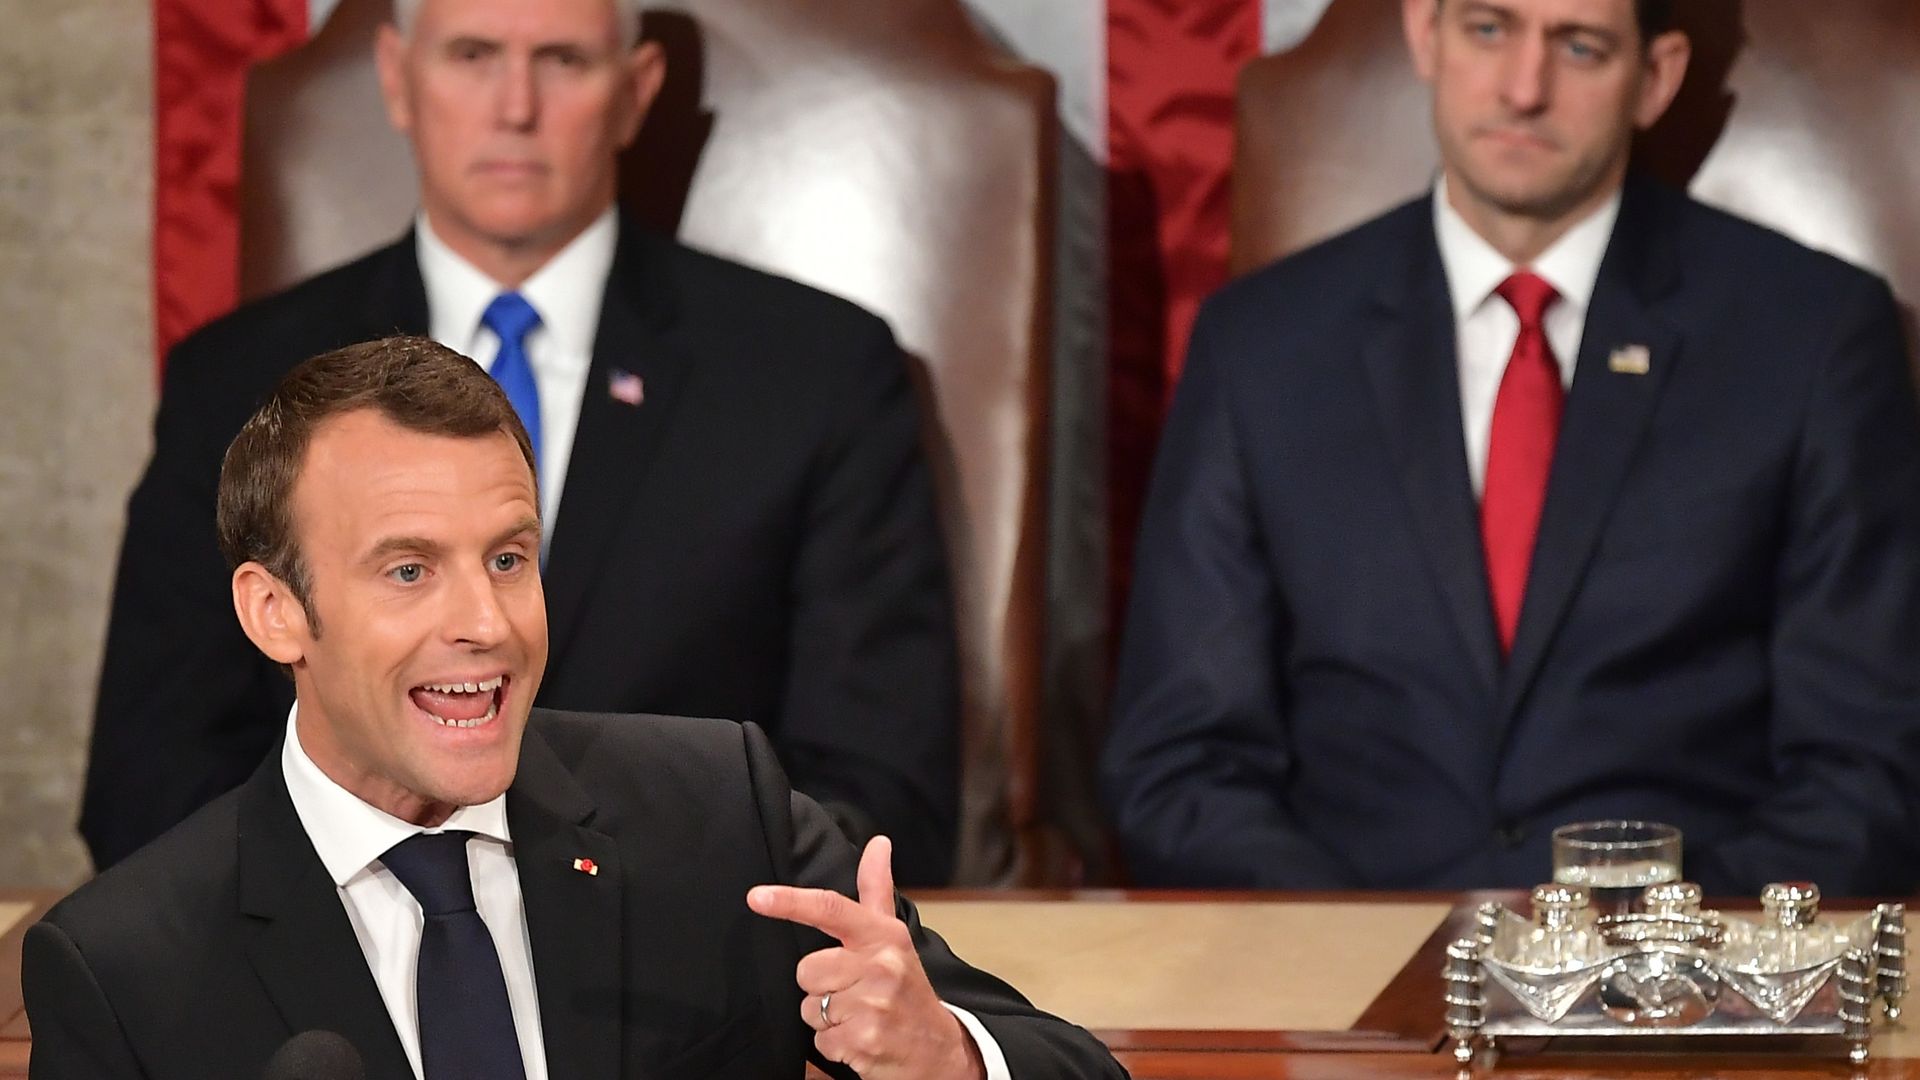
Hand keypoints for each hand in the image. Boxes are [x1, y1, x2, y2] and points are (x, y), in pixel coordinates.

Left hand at [748, 836, 984, 1078]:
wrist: (936, 1047)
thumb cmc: (907, 986)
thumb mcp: (894, 936)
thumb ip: (877, 888)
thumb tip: (878, 843)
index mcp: (882, 936)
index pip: (831, 910)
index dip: (790, 902)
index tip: (757, 897)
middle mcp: (880, 966)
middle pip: (807, 969)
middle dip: (820, 985)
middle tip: (852, 990)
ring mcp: (873, 1005)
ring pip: (810, 1007)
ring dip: (826, 1018)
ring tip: (858, 1015)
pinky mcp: (863, 1041)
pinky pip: (819, 1041)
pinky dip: (834, 1044)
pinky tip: (859, 1037)